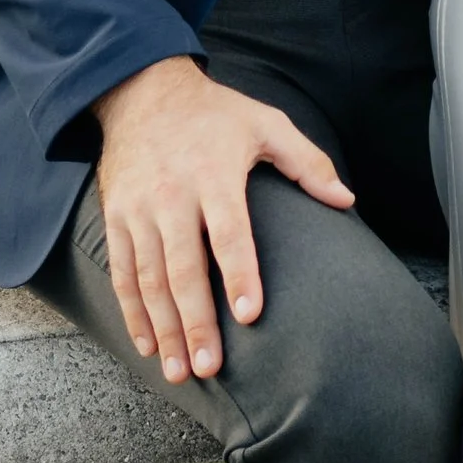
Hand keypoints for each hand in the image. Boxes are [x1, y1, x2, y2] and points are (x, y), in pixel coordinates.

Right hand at [93, 56, 352, 383]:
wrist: (142, 91)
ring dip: (163, 328)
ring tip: (180, 371)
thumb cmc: (215, 113)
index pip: (229, 232)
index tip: (250, 315)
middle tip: (209, 367)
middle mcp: (172, 195)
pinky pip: (122, 271)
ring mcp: (138, 209)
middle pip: (183, 267)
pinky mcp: (116, 216)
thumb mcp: (266, 123)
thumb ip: (308, 162)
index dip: (240, 273)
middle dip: (195, 321)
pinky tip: (147, 344)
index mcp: (214, 174)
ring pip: (148, 278)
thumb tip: (347, 201)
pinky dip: (132, 311)